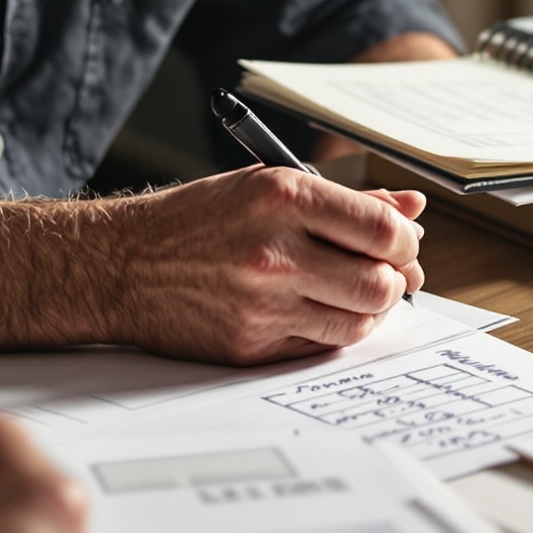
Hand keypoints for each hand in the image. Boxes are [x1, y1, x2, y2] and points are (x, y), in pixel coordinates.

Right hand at [108, 168, 426, 361]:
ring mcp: (263, 305)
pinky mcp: (251, 345)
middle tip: (390, 275)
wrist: (121, 264)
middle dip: (397, 282)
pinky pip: (320, 346)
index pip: (382, 231)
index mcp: (282, 198)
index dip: (406, 242)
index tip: (403, 244)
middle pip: (379, 284)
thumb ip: (345, 200)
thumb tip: (411, 210)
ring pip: (357, 322)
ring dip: (370, 311)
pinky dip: (333, 331)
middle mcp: (274, 252)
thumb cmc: (195, 220)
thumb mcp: (266, 186)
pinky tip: (320, 310)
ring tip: (356, 293)